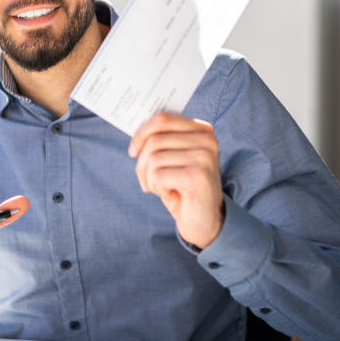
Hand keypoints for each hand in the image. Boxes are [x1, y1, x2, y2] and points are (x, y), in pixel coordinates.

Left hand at [128, 112, 223, 248]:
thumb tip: (136, 134)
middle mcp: (207, 140)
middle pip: (154, 140)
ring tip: (164, 189)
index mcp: (201, 130)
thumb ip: (161, 140)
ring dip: (150, 179)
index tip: (132, 151)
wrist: (204, 221)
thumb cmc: (183, 188)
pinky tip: (173, 195)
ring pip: (154, 159)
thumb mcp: (172, 159)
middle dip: (142, 164)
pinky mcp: (198, 175)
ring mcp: (204, 156)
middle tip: (148, 182)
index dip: (141, 133)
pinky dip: (158, 189)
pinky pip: (158, 176)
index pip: (163, 118)